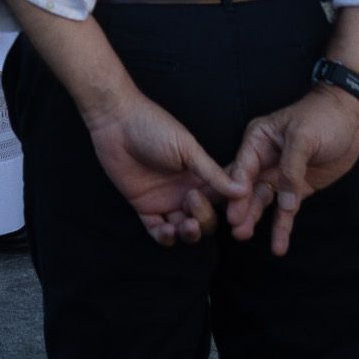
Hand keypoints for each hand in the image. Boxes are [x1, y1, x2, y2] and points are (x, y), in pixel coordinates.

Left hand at [83, 93, 237, 245]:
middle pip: (204, 219)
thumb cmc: (154, 127)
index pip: (220, 200)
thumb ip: (212, 173)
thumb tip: (242, 190)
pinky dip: (165, 236)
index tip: (231, 213)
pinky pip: (156, 230)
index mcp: (199, 176)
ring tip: (186, 226)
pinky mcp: (143, 206)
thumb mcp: (188, 148)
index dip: (227, 209)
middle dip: (204, 219)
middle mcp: (184, 191)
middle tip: (192, 202)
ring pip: (183, 229)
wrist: (117, 122)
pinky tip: (167, 231)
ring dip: (188, 233)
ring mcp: (164, 200)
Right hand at [225, 83, 358, 255]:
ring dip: (255, 218)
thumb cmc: (322, 117)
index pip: (243, 166)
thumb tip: (285, 202)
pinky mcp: (297, 189)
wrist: (351, 118)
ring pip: (263, 200)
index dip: (236, 188)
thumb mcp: (303, 136)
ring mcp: (280, 176)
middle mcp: (264, 159)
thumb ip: (291, 167)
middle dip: (241, 207)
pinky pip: (286, 210)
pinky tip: (278, 245)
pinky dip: (282, 227)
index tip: (232, 208)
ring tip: (245, 237)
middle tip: (236, 229)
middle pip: (247, 186)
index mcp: (258, 140)